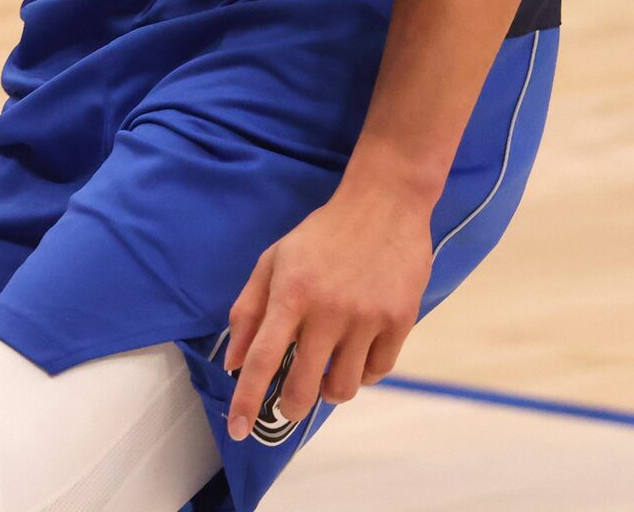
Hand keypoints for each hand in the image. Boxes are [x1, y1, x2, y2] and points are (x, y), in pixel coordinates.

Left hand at [223, 185, 433, 442]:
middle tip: (290, 402)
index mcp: (292, 292)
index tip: (239, 431)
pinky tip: (358, 355)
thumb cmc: (324, 233)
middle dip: (290, 407)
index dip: (247, 400)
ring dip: (329, 390)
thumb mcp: (275, 259)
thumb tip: (234, 364)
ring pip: (343, 388)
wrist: (386, 201)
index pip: (263, 359)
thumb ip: (249, 310)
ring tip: (327, 373)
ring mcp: (368, 316)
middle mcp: (329, 309)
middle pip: (303, 387)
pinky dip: (364, 373)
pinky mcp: (400, 317)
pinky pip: (378, 370)